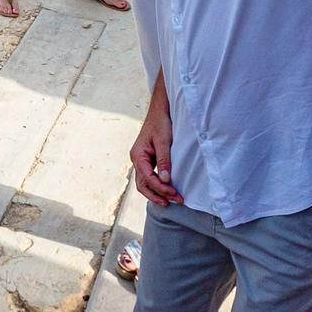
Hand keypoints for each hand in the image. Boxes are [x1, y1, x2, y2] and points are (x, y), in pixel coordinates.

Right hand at [130, 89, 179, 205]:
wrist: (160, 110)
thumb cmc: (161, 123)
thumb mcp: (163, 140)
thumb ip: (164, 160)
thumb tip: (165, 180)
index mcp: (138, 155)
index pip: (147, 178)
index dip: (160, 188)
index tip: (174, 193)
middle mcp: (137, 160)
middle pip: (143, 185)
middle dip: (158, 195)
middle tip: (174, 201)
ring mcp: (142, 161)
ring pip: (146, 183)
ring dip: (158, 193)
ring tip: (172, 200)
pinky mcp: (148, 160)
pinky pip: (150, 178)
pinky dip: (158, 186)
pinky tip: (168, 190)